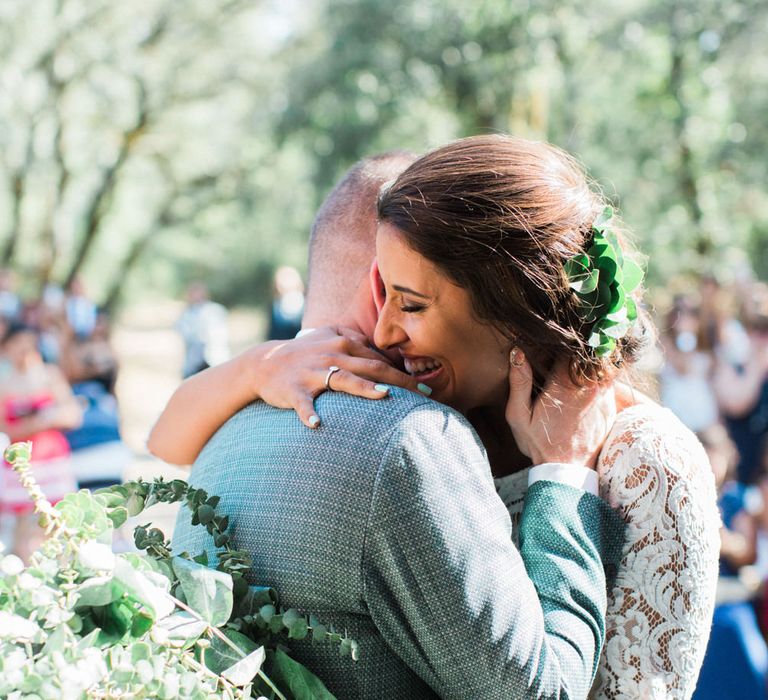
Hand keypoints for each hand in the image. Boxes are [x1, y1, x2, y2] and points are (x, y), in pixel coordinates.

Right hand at [250, 326, 428, 427]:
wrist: (264, 363)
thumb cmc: (303, 353)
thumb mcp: (328, 337)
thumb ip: (355, 339)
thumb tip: (384, 352)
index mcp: (344, 345)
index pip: (380, 360)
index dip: (404, 372)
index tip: (425, 387)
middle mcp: (332, 356)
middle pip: (372, 368)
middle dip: (399, 380)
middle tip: (423, 393)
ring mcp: (312, 372)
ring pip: (343, 379)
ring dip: (363, 388)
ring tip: (383, 396)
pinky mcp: (294, 389)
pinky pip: (303, 402)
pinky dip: (308, 413)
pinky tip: (316, 424)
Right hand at [505, 350, 615, 468]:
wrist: (568, 472)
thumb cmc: (539, 443)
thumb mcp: (518, 416)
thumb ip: (519, 383)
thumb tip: (517, 353)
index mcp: (564, 385)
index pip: (569, 348)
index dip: (562, 341)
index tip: (555, 341)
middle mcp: (587, 388)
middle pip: (591, 353)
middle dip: (582, 348)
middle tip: (571, 345)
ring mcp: (603, 398)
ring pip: (603, 366)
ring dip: (593, 362)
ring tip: (579, 364)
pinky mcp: (611, 408)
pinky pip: (609, 383)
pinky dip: (601, 378)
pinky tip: (587, 385)